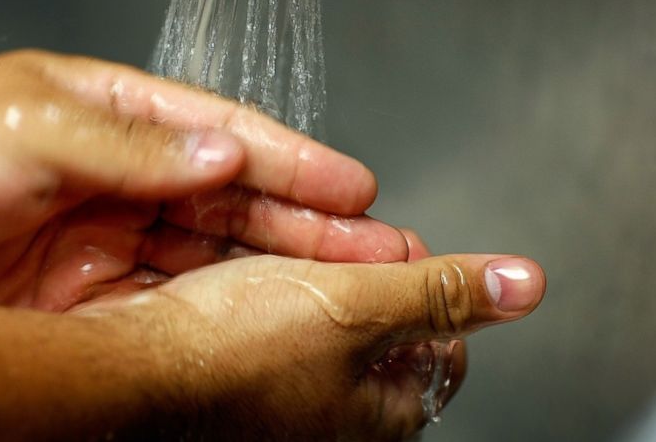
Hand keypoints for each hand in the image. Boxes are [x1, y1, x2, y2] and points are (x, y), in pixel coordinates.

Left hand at [0, 50, 407, 308]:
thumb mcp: (30, 132)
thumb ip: (132, 146)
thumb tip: (225, 153)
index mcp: (115, 113)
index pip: (225, 134)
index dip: (296, 162)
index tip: (357, 188)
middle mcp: (124, 173)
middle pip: (236, 199)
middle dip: (311, 224)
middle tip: (383, 245)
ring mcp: (111, 234)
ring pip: (216, 253)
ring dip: (279, 270)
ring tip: (348, 287)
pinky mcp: (89, 292)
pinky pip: (172, 298)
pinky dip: (221, 309)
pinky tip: (265, 321)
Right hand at [80, 249, 544, 440]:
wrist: (131, 366)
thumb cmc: (235, 353)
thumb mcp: (357, 305)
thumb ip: (441, 291)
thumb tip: (524, 285)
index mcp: (381, 407)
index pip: (442, 343)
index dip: (427, 283)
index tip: (403, 247)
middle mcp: (334, 413)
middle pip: (380, 328)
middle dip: (366, 273)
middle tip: (345, 242)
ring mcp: (283, 397)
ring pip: (321, 318)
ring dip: (314, 273)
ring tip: (293, 245)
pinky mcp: (237, 375)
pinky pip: (270, 319)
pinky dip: (268, 285)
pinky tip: (244, 265)